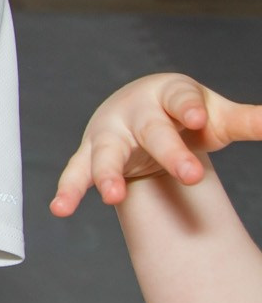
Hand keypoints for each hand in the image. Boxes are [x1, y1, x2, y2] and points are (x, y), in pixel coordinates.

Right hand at [51, 75, 261, 214]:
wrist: (138, 111)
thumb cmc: (183, 115)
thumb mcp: (215, 115)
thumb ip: (247, 120)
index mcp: (167, 93)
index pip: (179, 98)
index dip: (188, 108)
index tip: (198, 119)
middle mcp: (134, 111)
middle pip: (152, 131)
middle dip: (170, 152)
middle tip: (191, 176)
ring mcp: (109, 134)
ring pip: (106, 154)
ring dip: (107, 174)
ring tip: (112, 197)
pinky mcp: (90, 155)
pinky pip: (76, 173)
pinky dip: (68, 190)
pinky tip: (60, 209)